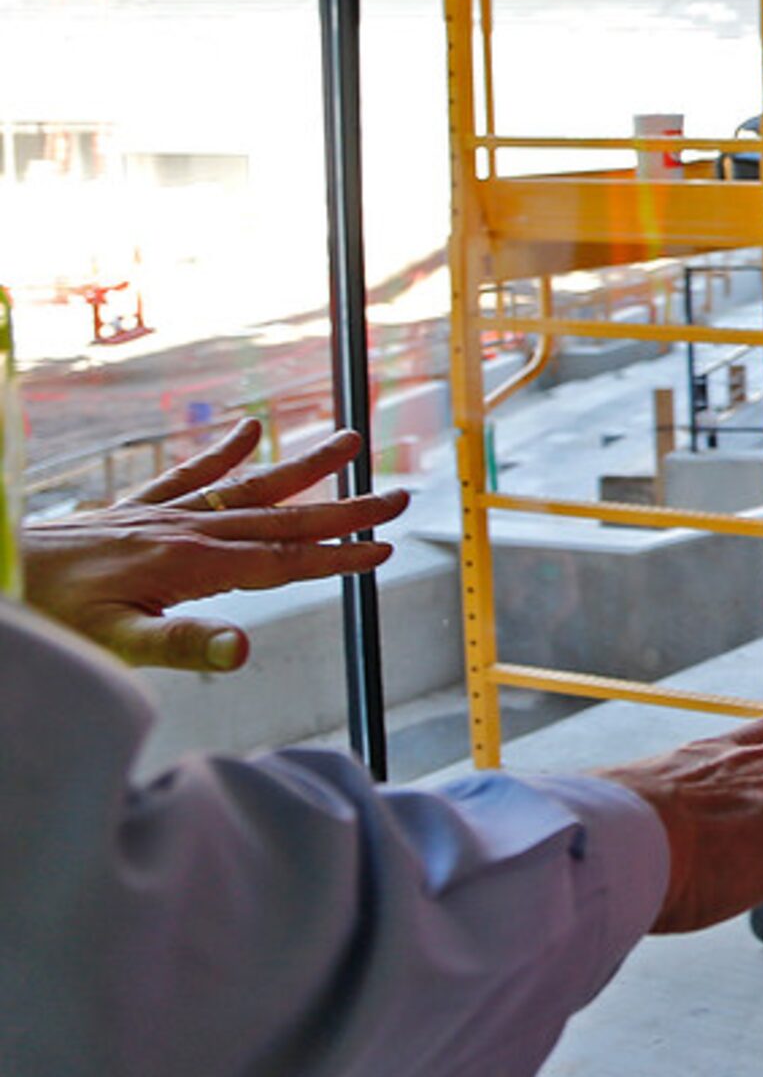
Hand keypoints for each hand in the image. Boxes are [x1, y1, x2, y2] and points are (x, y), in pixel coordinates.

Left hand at [19, 422, 408, 670]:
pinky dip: (222, 451)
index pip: (281, 561)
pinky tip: (248, 427)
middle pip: (282, 517)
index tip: (383, 551)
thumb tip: (247, 650)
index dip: (335, 557)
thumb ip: (184, 644)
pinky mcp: (136, 510)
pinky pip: (188, 474)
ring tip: (349, 441)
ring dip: (302, 466)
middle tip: (396, 495)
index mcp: (192, 565)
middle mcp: (187, 530)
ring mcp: (164, 515)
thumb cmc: (52, 615)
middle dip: (343, 509)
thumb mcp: (116, 644)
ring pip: (248, 487)